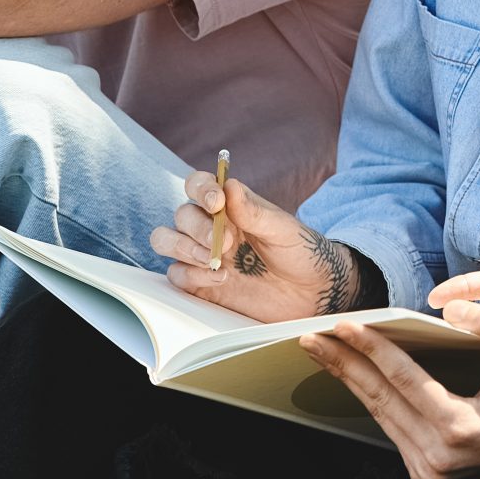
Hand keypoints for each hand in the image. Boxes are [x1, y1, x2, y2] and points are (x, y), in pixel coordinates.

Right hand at [150, 169, 358, 321]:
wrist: (313, 293)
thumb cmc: (302, 253)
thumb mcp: (285, 230)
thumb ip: (256, 212)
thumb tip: (229, 186)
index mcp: (231, 206)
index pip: (199, 185)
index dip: (200, 189)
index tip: (215, 202)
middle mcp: (211, 226)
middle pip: (182, 215)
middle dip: (198, 227)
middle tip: (228, 243)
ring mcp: (203, 254)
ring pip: (166, 240)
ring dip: (184, 247)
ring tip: (216, 260)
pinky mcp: (200, 283)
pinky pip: (176, 274)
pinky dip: (190, 274)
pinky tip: (221, 279)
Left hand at [303, 301, 479, 478]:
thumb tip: (448, 307)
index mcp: (460, 426)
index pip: (404, 380)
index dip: (372, 348)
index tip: (344, 325)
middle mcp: (438, 454)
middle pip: (380, 399)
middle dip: (344, 363)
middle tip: (312, 336)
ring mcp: (429, 469)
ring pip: (379, 414)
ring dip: (350, 380)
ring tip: (323, 351)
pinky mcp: (425, 472)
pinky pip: (390, 427)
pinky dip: (371, 397)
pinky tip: (352, 374)